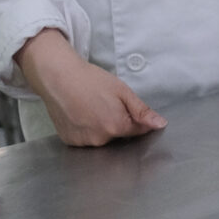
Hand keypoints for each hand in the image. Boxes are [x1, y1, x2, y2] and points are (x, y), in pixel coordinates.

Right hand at [15, 28, 164, 146]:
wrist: (58, 77)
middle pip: (119, 136)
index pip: (138, 131)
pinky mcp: (70, 141)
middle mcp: (100, 139)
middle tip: (104, 104)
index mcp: (116, 126)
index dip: (136, 120)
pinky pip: (86, 139)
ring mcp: (83, 142)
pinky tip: (81, 115)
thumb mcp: (122, 91)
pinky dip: (86, 130)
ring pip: (102, 138)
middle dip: (117, 123)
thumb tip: (161, 124)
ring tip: (90, 108)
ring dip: (101, 127)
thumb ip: (142, 111)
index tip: (125, 108)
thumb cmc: (90, 80)